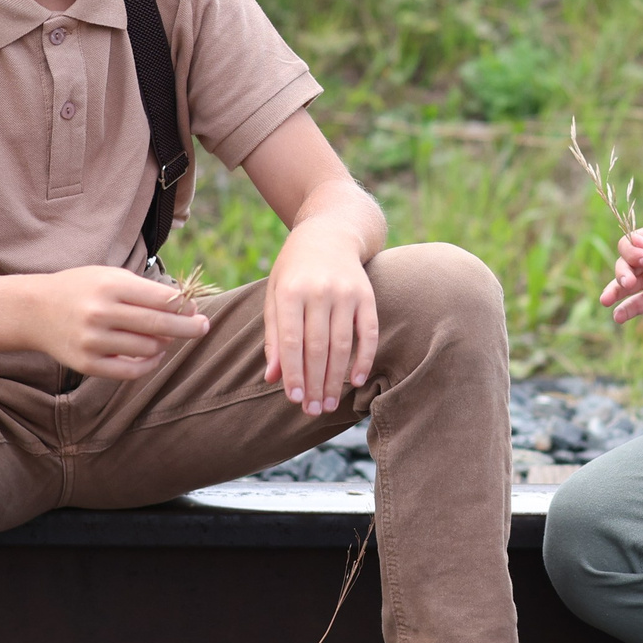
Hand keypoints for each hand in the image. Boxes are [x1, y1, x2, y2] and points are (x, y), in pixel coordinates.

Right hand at [32, 266, 210, 379]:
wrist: (34, 311)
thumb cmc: (81, 289)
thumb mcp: (109, 277)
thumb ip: (144, 290)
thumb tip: (184, 307)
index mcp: (109, 286)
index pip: (159, 299)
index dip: (183, 305)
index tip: (196, 310)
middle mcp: (100, 313)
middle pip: (158, 325)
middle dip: (188, 327)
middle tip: (204, 327)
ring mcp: (92, 341)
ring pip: (147, 349)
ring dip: (163, 345)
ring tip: (165, 338)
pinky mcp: (87, 364)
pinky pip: (129, 371)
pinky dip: (148, 365)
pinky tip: (153, 355)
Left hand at [263, 220, 377, 416]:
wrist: (330, 231)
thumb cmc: (294, 268)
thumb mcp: (275, 294)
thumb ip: (273, 335)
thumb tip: (273, 377)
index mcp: (290, 291)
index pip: (291, 341)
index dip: (293, 373)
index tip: (293, 400)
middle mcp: (319, 291)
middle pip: (317, 348)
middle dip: (314, 383)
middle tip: (312, 410)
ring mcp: (346, 292)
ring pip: (342, 345)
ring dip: (336, 379)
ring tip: (328, 403)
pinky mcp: (367, 295)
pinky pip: (369, 333)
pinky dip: (364, 358)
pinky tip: (357, 381)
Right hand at [600, 222, 642, 320]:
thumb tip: (635, 244)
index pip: (629, 244)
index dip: (632, 252)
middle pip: (623, 264)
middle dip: (622, 272)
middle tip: (630, 281)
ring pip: (625, 285)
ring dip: (614, 291)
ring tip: (607, 300)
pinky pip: (638, 305)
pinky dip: (626, 311)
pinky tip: (618, 317)